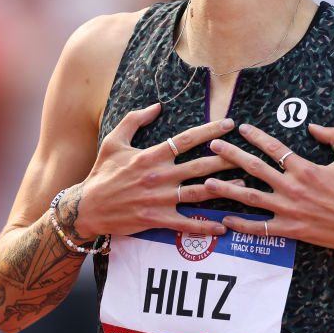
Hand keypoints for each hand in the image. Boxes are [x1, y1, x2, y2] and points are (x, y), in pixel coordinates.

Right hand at [69, 103, 239, 237]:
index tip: (229, 124)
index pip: (186, 139)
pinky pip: (187, 223)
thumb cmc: (102, 173)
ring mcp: (159, 199)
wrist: (86, 208)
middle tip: (247, 154)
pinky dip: (206, 226)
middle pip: (200, 166)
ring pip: (199, 193)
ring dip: (223, 189)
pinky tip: (224, 226)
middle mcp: (158, 176)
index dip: (210, 130)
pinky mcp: (157, 219)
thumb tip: (156, 106)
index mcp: (151, 155)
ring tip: (244, 185)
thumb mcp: (113, 141)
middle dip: (226, 159)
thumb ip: (134, 120)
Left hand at [203, 123, 333, 251]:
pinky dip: (242, 225)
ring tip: (206, 182)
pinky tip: (226, 220)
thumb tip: (312, 126)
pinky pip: (261, 227)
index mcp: (305, 168)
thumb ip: (332, 136)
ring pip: (251, 198)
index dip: (255, 136)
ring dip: (227, 189)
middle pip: (254, 168)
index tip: (241, 128)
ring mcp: (290, 210)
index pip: (274, 148)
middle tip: (213, 146)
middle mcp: (293, 187)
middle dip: (231, 156)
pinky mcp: (291, 229)